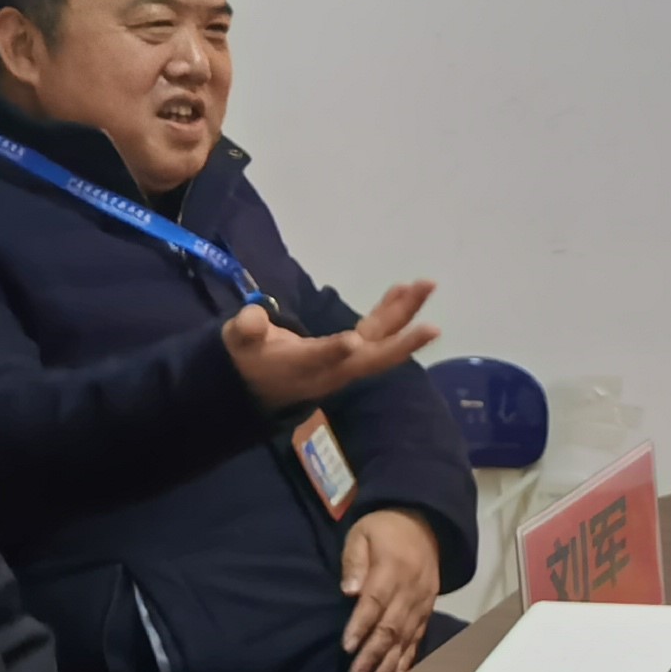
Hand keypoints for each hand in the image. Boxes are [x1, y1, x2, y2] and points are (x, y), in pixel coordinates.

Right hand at [220, 279, 439, 412]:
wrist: (260, 386)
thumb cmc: (250, 359)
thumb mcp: (238, 343)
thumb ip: (245, 330)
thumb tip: (251, 318)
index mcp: (304, 366)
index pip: (321, 359)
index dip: (334, 351)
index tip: (352, 342)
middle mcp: (335, 368)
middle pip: (372, 358)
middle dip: (402, 342)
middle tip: (432, 326)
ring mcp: (348, 360)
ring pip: (382, 340)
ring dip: (405, 315)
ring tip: (426, 285)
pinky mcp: (352, 350)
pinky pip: (377, 331)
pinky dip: (392, 311)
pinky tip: (405, 289)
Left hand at [339, 508, 441, 671]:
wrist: (426, 524)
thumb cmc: (385, 529)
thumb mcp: (362, 533)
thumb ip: (354, 561)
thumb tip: (349, 591)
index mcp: (393, 569)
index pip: (375, 602)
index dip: (361, 626)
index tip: (347, 647)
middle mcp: (411, 589)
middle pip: (391, 627)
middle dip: (372, 656)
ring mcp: (422, 602)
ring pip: (405, 638)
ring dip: (389, 665)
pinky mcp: (428, 610)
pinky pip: (418, 638)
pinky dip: (408, 661)